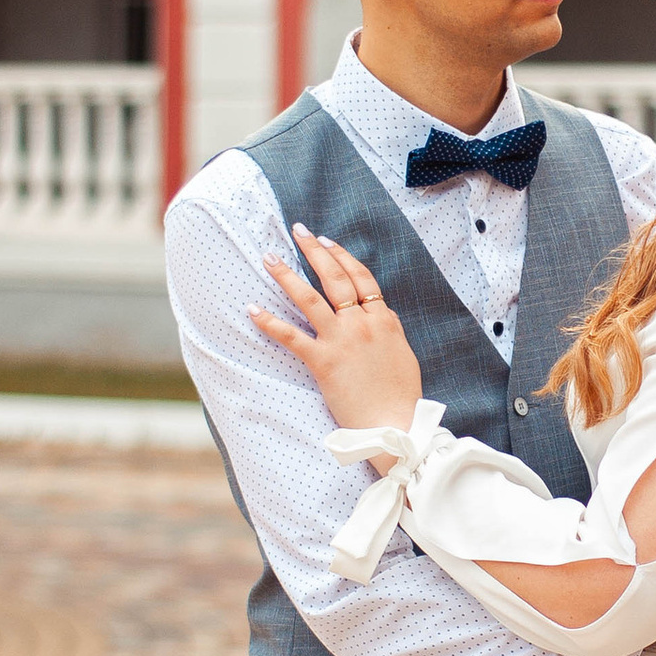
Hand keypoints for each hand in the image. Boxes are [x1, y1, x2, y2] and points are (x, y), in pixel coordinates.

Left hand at [250, 227, 425, 431]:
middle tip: (298, 231)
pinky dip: (270, 322)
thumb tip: (379, 316)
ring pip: (311, 298)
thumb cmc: (401, 396)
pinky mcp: (323, 361)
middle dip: (315, 251)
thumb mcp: (402, 354)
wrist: (395, 424)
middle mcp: (362, 323)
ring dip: (287, 275)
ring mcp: (342, 340)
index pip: (362, 278)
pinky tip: (253, 309)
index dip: (343, 257)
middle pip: (336, 278)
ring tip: (270, 257)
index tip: (327, 241)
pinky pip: (291, 336)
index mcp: (384, 320)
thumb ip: (388, 331)